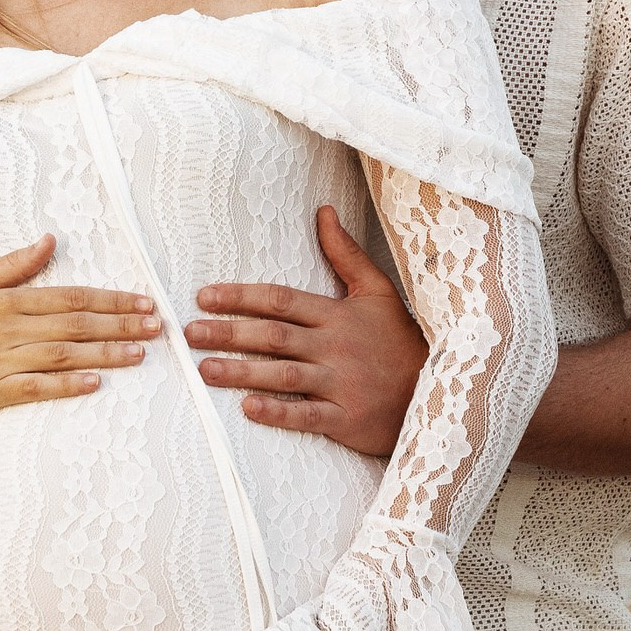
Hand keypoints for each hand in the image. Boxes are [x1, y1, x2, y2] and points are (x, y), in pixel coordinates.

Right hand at [0, 234, 160, 419]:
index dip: (109, 299)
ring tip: (138, 354)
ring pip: (62, 354)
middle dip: (119, 324)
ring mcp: (0, 360)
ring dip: (104, 354)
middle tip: (156, 327)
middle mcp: (8, 328)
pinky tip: (94, 385)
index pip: (69, 297)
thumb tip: (50, 240)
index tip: (143, 302)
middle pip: (74, 324)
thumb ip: (13, 264)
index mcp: (7, 300)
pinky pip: (34, 387)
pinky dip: (64, 385)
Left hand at [183, 205, 425, 457]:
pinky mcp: (348, 419)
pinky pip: (308, 416)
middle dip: (229, 332)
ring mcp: (342, 384)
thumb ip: (345, 254)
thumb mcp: (378, 291)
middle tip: (190, 332)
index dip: (241, 297)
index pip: (281, 299)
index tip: (204, 297)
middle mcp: (336, 346)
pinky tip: (247, 409)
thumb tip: (324, 212)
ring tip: (205, 369)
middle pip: (274, 335)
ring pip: (284, 375)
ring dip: (242, 371)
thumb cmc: (399, 341)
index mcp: (337, 315)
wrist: (440, 392)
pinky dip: (278, 413)